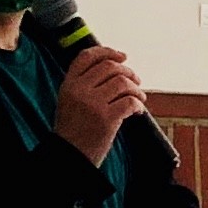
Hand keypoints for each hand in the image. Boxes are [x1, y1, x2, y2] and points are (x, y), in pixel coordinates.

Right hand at [52, 44, 148, 163]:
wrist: (70, 155)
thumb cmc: (73, 131)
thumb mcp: (69, 102)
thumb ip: (85, 85)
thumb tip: (114, 70)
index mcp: (68, 85)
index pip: (87, 56)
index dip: (107, 51)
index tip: (122, 56)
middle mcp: (79, 90)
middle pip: (110, 67)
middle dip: (128, 72)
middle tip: (136, 81)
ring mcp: (93, 104)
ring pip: (123, 83)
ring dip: (136, 89)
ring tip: (139, 98)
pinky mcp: (106, 118)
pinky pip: (130, 101)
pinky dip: (139, 104)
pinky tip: (138, 111)